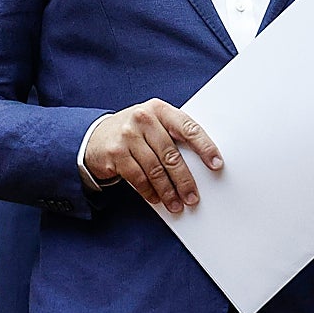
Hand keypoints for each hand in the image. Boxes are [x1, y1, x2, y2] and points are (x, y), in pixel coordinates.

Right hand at [83, 98, 221, 212]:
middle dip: (185, 180)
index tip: (216, 163)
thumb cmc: (135, 131)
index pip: (187, 127)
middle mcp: (143, 118)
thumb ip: (173, 135)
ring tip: (176, 204)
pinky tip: (156, 199)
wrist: (97, 136)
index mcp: (159, 109)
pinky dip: (150, 192)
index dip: (204, 147)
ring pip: (155, 169)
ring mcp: (127, 135)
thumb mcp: (154, 124)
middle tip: (193, 196)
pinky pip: (138, 178)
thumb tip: (202, 163)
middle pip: (171, 154)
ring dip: (168, 191)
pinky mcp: (115, 153)